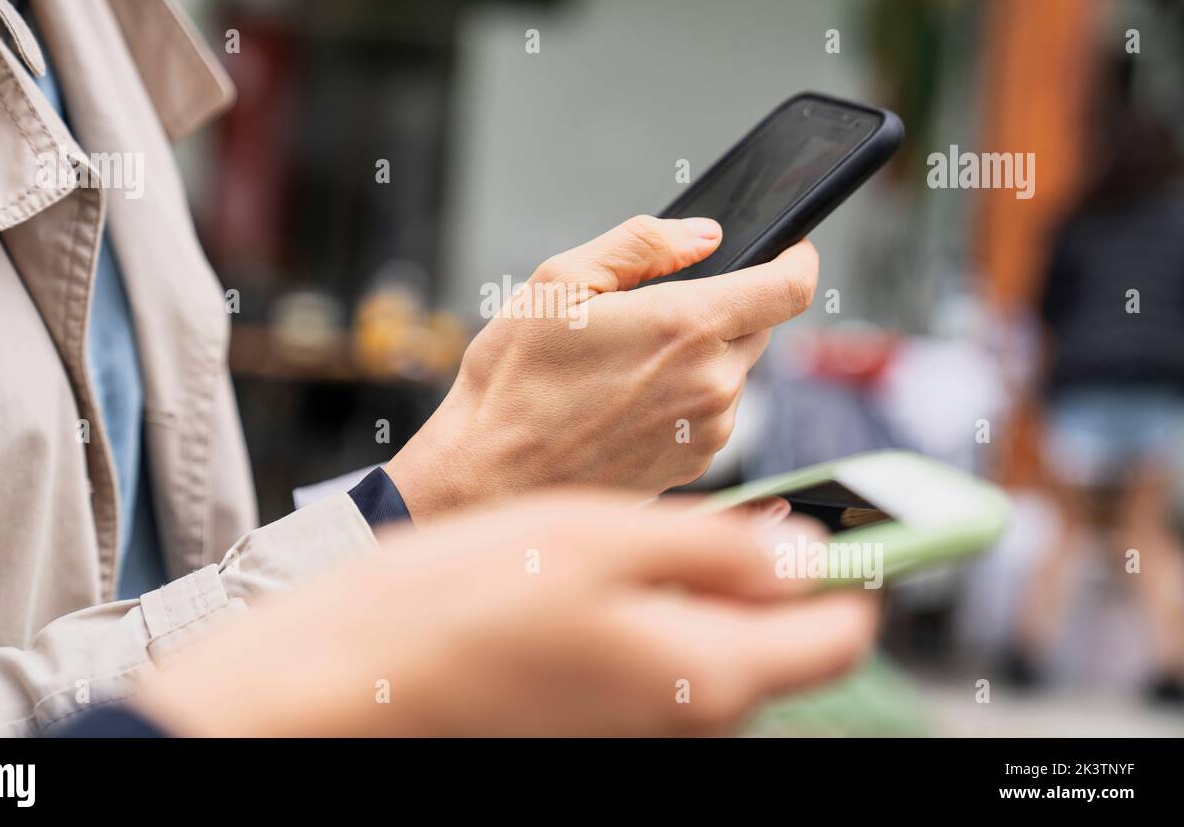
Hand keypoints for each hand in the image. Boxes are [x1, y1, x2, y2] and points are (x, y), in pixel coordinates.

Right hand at [135, 491, 878, 735]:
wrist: (354, 675)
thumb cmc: (463, 602)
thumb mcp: (603, 540)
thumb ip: (721, 551)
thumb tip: (808, 553)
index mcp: (710, 673)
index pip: (843, 629)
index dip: (862, 559)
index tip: (865, 504)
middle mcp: (690, 714)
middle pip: (782, 633)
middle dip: (775, 563)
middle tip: (732, 499)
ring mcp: (643, 720)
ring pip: (719, 636)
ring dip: (711, 577)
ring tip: (641, 524)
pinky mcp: (599, 711)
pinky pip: (662, 650)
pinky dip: (658, 600)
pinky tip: (598, 562)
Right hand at [386, 215, 817, 520]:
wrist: (488, 477)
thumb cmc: (512, 382)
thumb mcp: (558, 282)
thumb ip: (641, 244)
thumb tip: (703, 235)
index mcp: (686, 328)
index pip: (789, 287)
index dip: (797, 257)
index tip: (789, 247)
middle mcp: (711, 384)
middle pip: (758, 327)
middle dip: (722, 308)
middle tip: (650, 314)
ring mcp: (708, 431)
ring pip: (733, 372)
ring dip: (698, 358)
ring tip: (622, 368)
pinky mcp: (695, 465)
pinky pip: (712, 414)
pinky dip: (684, 398)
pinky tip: (624, 404)